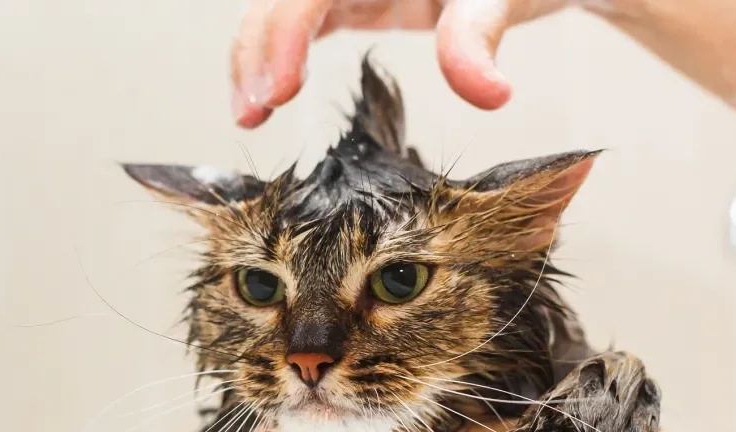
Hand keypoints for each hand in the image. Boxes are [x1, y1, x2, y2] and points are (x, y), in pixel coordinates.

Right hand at [230, 0, 585, 127]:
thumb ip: (478, 38)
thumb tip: (487, 94)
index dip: (285, 35)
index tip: (280, 92)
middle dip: (256, 51)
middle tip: (255, 113)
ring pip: (275, 9)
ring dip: (254, 59)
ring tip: (248, 116)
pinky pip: (295, 22)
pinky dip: (275, 58)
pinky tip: (268, 98)